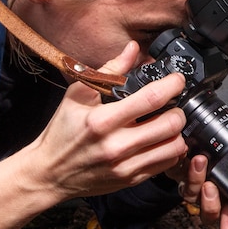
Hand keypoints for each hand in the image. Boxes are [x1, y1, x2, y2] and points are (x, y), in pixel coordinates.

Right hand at [33, 41, 190, 197]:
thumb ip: (110, 71)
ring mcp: (126, 166)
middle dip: (178, 109)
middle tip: (173, 104)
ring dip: (177, 131)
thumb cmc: (62, 132)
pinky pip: (167, 164)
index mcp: (102, 120)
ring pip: (174, 146)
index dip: (172, 85)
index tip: (177, 79)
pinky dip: (171, 149)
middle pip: (171, 123)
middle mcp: (117, 145)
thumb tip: (133, 49)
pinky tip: (162, 141)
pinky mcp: (131, 179)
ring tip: (168, 123)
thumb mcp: (77, 96)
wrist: (49, 174)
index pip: (151, 98)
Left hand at [168, 154, 227, 228]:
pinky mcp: (175, 172)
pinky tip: (187, 153)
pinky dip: (182, 165)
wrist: (191, 137)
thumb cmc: (215, 148)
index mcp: (226, 193)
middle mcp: (208, 193)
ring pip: (191, 194)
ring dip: (196, 179)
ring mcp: (191, 185)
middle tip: (211, 188)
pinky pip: (177, 175)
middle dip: (210, 203)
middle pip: (209, 211)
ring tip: (200, 161)